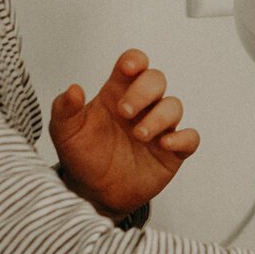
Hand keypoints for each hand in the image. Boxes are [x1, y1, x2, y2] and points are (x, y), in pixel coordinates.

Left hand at [51, 49, 198, 217]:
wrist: (93, 193)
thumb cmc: (82, 156)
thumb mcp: (64, 132)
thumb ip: (64, 109)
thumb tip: (73, 90)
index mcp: (116, 93)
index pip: (134, 64)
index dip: (135, 60)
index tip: (127, 68)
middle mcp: (141, 107)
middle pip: (156, 80)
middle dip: (144, 91)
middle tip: (125, 112)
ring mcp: (159, 128)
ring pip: (174, 106)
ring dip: (159, 117)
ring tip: (139, 134)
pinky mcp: (172, 152)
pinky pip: (190, 138)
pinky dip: (182, 138)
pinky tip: (164, 144)